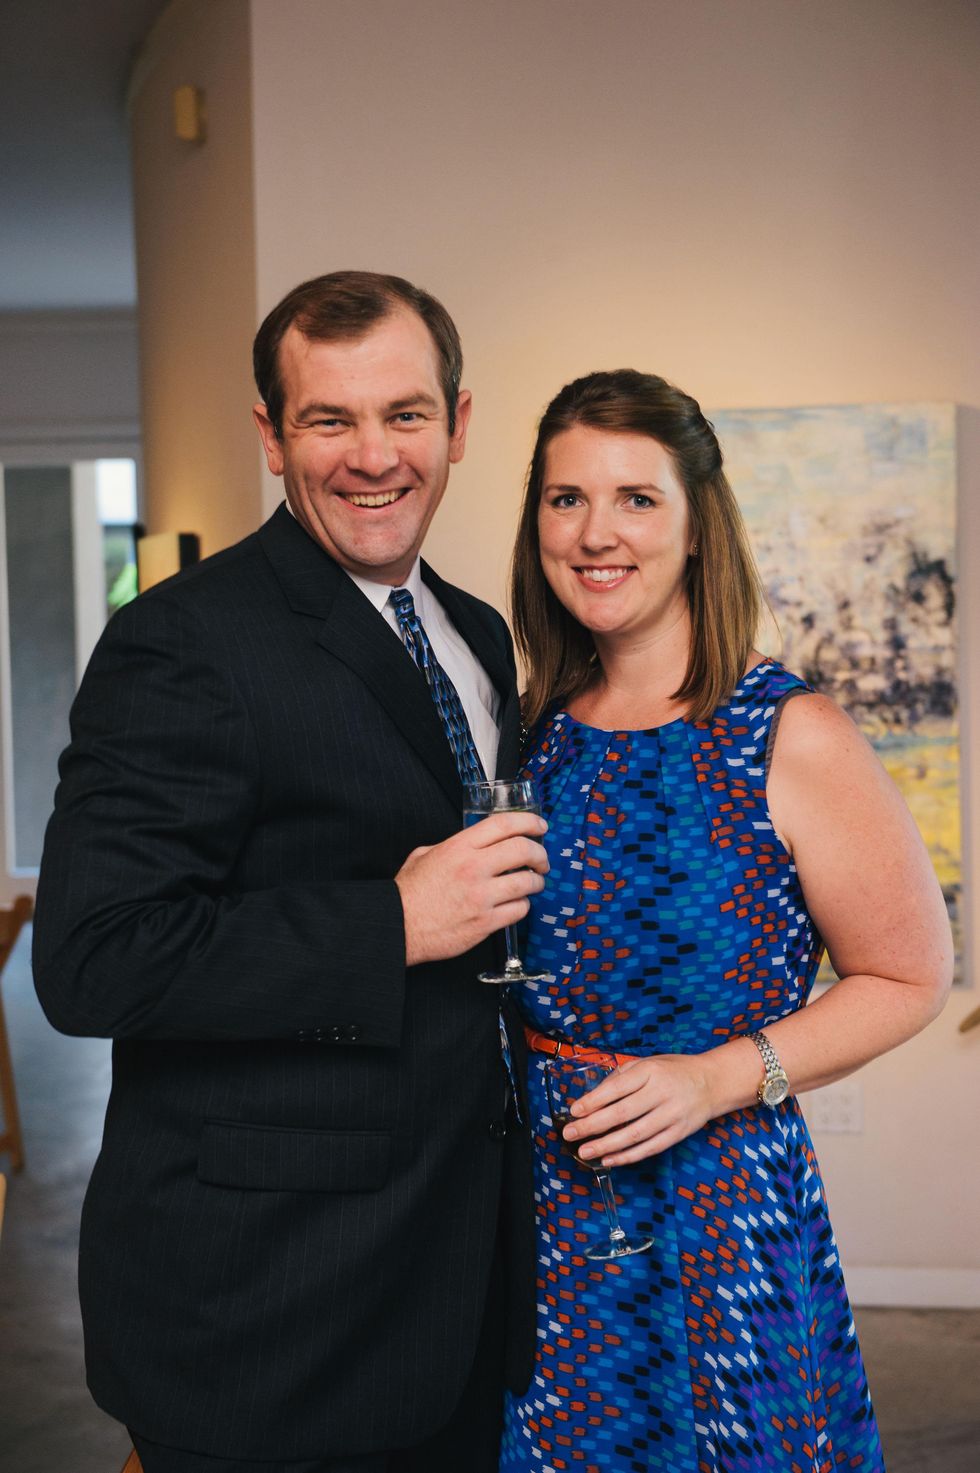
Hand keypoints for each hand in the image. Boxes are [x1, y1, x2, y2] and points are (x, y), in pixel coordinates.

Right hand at [396, 812, 548, 965]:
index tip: (539, 826)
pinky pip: (519, 910)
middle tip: (542, 860)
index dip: (529, 822)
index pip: (504, 824)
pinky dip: (522, 905)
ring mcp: (481, 896)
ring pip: (527, 882)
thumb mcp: (424, 855)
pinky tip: (516, 904)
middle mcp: (473, 868)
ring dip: (536, 882)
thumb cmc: (409, 894)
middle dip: (540, 853)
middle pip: (524, 849)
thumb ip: (452, 846)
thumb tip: (472, 844)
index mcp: (459, 847)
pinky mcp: (485, 923)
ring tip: (533, 883)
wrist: (398, 925)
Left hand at [561, 1053, 713, 1166]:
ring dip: (607, 1145)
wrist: (712, 1082)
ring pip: (635, 1135)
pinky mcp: (679, 1133)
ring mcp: (672, 1115)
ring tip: (584, 1151)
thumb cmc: (674, 1070)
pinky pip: (650, 1148)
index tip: (574, 1110)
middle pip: (622, 1113)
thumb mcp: (648, 1062)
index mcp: (650, 1071)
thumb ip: (622, 1076)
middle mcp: (662, 1093)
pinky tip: (610, 1159)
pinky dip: (628, 1156)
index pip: (617, 1088)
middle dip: (593, 1125)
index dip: (593, 1101)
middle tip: (570, 1133)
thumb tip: (593, 1097)